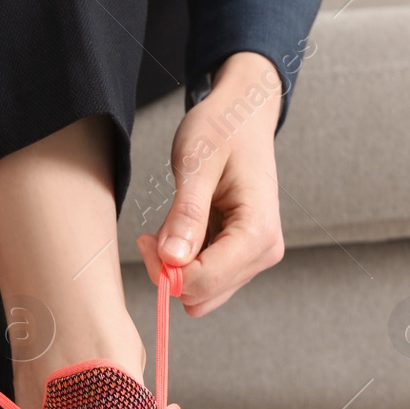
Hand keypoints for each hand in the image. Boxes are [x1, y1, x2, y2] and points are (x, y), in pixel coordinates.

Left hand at [136, 52, 286, 316]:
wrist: (243, 114)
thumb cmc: (224, 128)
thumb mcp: (197, 164)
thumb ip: (186, 214)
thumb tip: (171, 259)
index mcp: (258, 231)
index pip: (206, 281)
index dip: (167, 271)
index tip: (145, 240)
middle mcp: (264, 251)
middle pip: (204, 294)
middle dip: (171, 272)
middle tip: (152, 235)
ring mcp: (255, 257)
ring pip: (203, 293)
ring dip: (178, 268)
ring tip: (171, 226)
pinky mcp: (243, 256)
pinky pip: (207, 279)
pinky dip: (187, 262)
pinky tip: (183, 231)